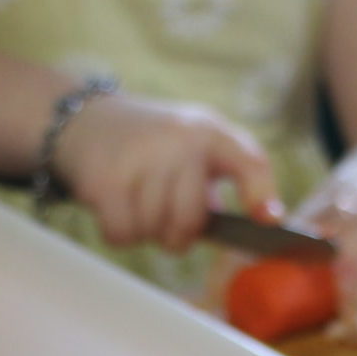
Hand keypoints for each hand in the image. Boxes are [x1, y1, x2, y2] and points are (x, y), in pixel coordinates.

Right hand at [54, 91, 280, 254]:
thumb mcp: (199, 144)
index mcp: (208, 131)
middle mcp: (178, 139)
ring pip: (155, 233)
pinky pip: (124, 235)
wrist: (86, 120)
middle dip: (177, 230)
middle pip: (190, 222)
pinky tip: (116, 204)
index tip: (268, 221)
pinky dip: (119, 233)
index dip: (260, 193)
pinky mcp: (105, 180)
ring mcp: (140, 157)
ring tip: (137, 197)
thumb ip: (237, 174)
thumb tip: (270, 219)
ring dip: (145, 230)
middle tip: (163, 205)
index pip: (248, 161)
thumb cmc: (155, 145)